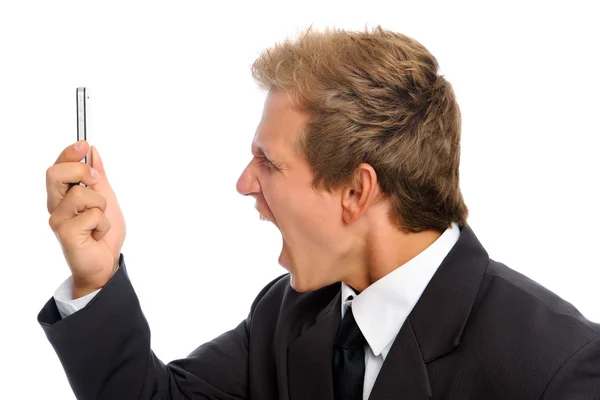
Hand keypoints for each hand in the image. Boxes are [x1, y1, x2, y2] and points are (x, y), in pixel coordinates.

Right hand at [47, 141, 125, 297]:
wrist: (106, 263)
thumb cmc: (104, 234)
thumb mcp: (107, 199)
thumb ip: (98, 177)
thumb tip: (93, 152)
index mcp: (64, 195)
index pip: (58, 167)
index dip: (69, 153)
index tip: (85, 145)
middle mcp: (56, 205)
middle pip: (55, 174)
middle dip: (81, 172)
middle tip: (97, 182)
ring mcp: (58, 219)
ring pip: (81, 194)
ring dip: (101, 206)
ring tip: (99, 222)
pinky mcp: (65, 233)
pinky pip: (91, 215)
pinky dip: (103, 224)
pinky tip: (97, 235)